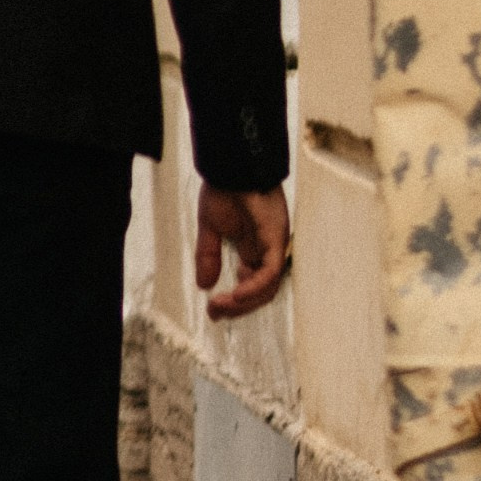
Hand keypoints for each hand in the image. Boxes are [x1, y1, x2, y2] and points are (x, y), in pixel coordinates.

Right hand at [196, 183, 289, 321]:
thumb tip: (203, 284)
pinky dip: (254, 287)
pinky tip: (236, 295)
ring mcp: (274, 245)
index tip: (213, 309)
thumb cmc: (224, 189)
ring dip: (244, 302)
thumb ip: (208, 257)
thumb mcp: (210, 229)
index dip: (234, 301)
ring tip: (221, 306)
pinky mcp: (277, 239)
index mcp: (253, 248)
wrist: (231, 167)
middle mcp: (266, 250)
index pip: (250, 284)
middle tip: (215, 313)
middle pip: (261, 291)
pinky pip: (270, 272)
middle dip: (238, 307)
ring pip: (268, 287)